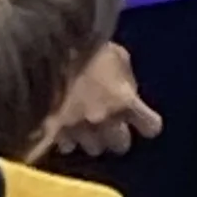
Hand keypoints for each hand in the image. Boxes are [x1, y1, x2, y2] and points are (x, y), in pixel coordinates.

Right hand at [42, 41, 162, 160]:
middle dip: (116, 135)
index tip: (140, 118)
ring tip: (84, 124)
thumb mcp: (118, 56)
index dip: (146, 123)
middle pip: (121, 146)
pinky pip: (67, 147)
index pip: (151, 127)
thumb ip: (127, 80)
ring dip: (92, 139)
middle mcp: (105, 121)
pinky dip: (67, 140)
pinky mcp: (56, 133)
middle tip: (108, 122)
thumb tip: (127, 92)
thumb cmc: (86, 48)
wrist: (45, 46)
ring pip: (93, 149)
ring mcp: (79, 130)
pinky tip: (64, 128)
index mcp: (125, 102)